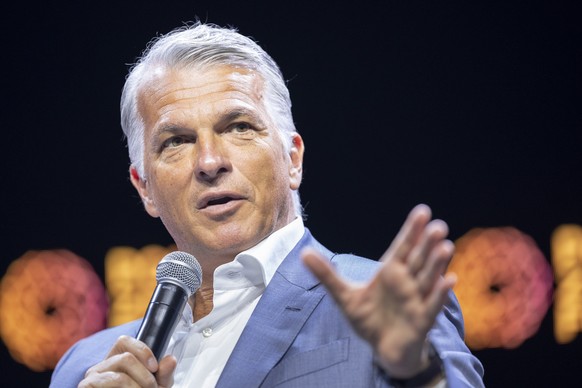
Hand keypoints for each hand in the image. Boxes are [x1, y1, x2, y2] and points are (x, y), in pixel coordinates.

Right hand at [79, 335, 176, 386]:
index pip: (124, 340)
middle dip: (145, 376)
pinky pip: (104, 385)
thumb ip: (164, 373)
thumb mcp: (155, 384)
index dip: (142, 351)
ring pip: (119, 377)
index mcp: (117, 358)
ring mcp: (92, 378)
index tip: (155, 367)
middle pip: (125, 358)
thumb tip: (170, 360)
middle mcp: (102, 365)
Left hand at [302, 204, 455, 378]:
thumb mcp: (344, 296)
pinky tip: (449, 280)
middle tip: (438, 225)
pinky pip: (432, 306)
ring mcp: (417, 300)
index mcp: (391, 272)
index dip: (412, 230)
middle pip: (418, 259)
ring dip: (437, 263)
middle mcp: (407, 282)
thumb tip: (303, 253)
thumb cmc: (369, 319)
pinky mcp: (422, 320)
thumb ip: (327, 275)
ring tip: (445, 246)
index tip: (423, 211)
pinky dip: (440, 294)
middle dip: (428, 243)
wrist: (383, 350)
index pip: (403, 246)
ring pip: (428, 278)